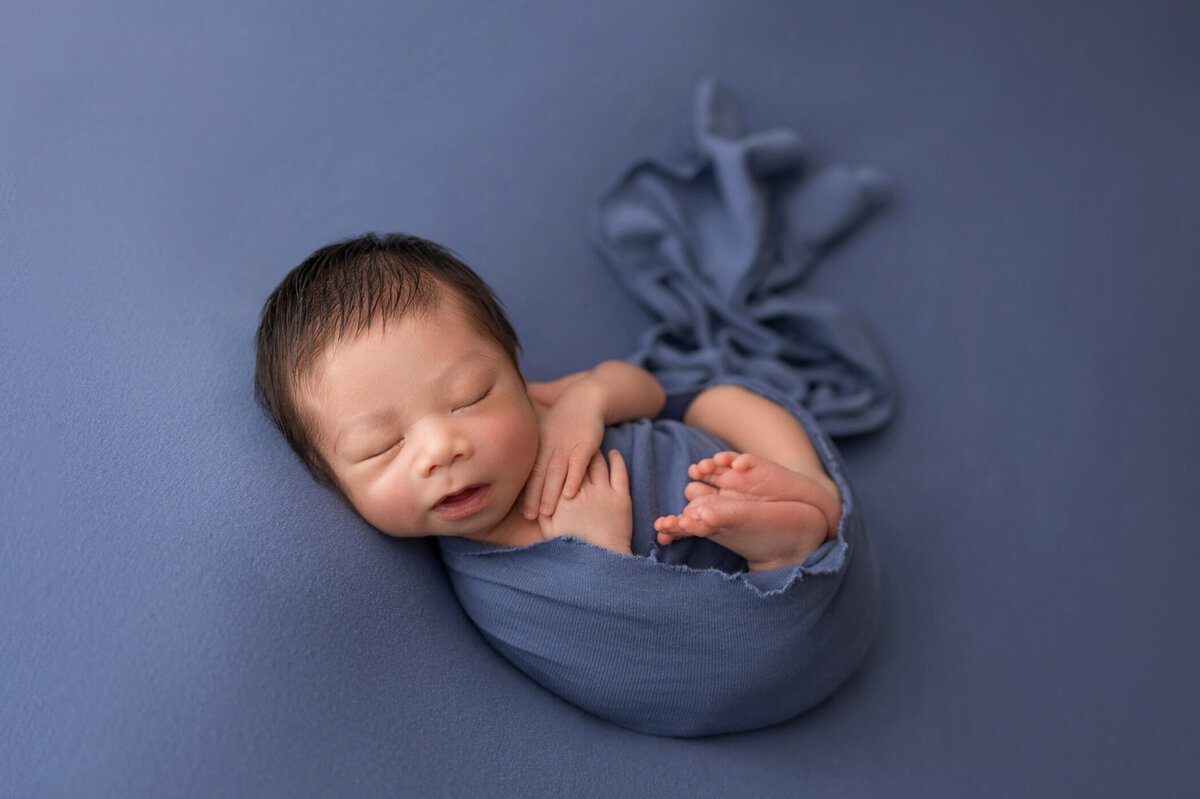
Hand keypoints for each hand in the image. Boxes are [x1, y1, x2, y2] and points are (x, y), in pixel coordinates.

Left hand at [522, 381, 604, 519]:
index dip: (525, 491)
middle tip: (529, 517)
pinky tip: (570, 494)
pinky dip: (574, 479)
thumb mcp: (543, 433)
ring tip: (546, 512)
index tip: (520, 510)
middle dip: (533, 497)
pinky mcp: (585, 443)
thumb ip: (535, 452)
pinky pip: (578, 464)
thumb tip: (518, 468)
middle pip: (539, 475)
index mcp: (539, 446)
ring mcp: (567, 445)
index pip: (529, 472)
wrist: (583, 400)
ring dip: (550, 493)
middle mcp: (549, 447)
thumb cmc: (562, 421)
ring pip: (556, 472)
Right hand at [537, 450, 631, 554]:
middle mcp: (581, 491)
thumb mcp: (548, 530)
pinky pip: (619, 471)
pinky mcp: (621, 498)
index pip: (557, 470)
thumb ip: (539, 511)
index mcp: (561, 498)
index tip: (557, 449)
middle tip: (574, 440)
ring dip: (594, 453)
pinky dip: (616, 459)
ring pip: (597, 463)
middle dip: (574, 450)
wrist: (601, 561)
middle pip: (577, 462)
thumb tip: (531, 496)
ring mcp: (602, 493)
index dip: (557, 458)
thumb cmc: (572, 546)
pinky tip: (613, 453)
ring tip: (592, 445)